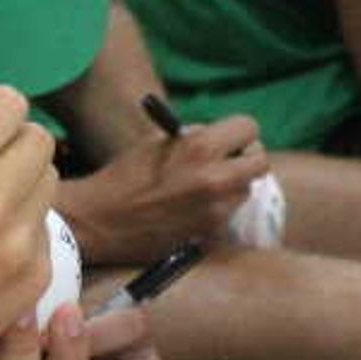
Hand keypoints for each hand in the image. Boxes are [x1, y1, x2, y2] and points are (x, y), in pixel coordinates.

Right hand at [56, 115, 265, 263]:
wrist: (101, 220)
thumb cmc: (124, 175)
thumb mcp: (159, 142)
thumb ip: (196, 138)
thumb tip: (222, 140)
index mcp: (202, 147)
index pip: (249, 127)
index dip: (239, 132)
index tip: (229, 139)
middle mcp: (217, 178)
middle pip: (260, 162)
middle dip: (246, 158)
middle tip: (229, 161)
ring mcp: (217, 209)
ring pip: (246, 190)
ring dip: (233, 185)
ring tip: (203, 186)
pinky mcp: (210, 232)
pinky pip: (228, 212)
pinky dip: (218, 207)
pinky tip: (192, 206)